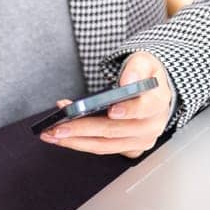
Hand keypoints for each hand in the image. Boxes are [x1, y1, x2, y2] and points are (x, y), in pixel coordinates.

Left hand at [41, 51, 174, 158]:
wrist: (152, 91)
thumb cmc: (145, 76)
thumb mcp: (144, 61)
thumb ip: (136, 67)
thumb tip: (127, 82)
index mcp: (157, 103)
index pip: (143, 109)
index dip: (127, 111)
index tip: (110, 110)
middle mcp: (151, 126)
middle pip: (114, 131)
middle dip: (83, 129)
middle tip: (58, 127)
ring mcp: (140, 141)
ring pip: (105, 145)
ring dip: (76, 141)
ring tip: (51, 134)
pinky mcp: (129, 149)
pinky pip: (102, 148)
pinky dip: (81, 143)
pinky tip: (64, 137)